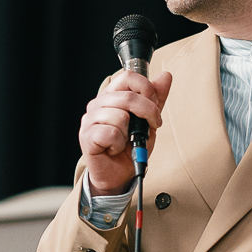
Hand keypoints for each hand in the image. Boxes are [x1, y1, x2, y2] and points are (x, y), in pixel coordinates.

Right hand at [79, 69, 172, 193]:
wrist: (119, 175)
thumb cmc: (130, 147)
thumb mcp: (149, 121)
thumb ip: (156, 99)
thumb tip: (165, 76)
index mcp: (112, 95)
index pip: (128, 77)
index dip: (147, 90)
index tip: (155, 107)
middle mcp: (98, 103)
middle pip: (128, 96)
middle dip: (147, 113)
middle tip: (149, 127)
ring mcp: (90, 119)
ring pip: (120, 116)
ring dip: (129, 133)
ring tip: (124, 140)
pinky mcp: (87, 136)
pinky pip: (111, 133)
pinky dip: (118, 144)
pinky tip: (114, 148)